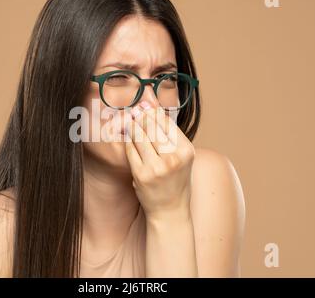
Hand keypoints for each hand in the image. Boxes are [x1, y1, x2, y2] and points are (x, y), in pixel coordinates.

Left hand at [124, 101, 195, 220]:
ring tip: (129, 121)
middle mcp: (173, 158)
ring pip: (139, 135)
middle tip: (134, 110)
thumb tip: (152, 108)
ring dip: (132, 126)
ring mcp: (156, 167)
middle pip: (152, 126)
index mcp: (186, 151)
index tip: (145, 105)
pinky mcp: (141, 175)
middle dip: (141, 116)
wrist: (170, 210)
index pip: (167, 123)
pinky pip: (130, 149)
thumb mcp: (181, 157)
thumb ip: (170, 136)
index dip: (154, 111)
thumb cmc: (175, 179)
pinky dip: (128, 141)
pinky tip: (128, 137)